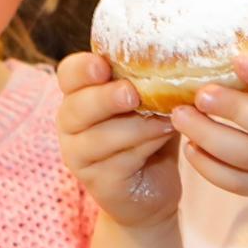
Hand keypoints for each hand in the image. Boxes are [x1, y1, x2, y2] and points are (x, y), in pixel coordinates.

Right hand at [55, 51, 180, 227]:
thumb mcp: (150, 104)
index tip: (102, 66)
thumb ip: (151, 82)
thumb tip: (179, 55)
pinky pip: (119, 161)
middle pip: (76, 106)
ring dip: (136, 125)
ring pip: (100, 136)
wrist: (153, 193)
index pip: (68, 74)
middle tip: (132, 94)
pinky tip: (165, 135)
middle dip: (105, 98)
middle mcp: (70, 124)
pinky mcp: (97, 182)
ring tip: (167, 118)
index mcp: (79, 95)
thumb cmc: (150, 137)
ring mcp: (79, 156)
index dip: (81, 68)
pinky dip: (145, 146)